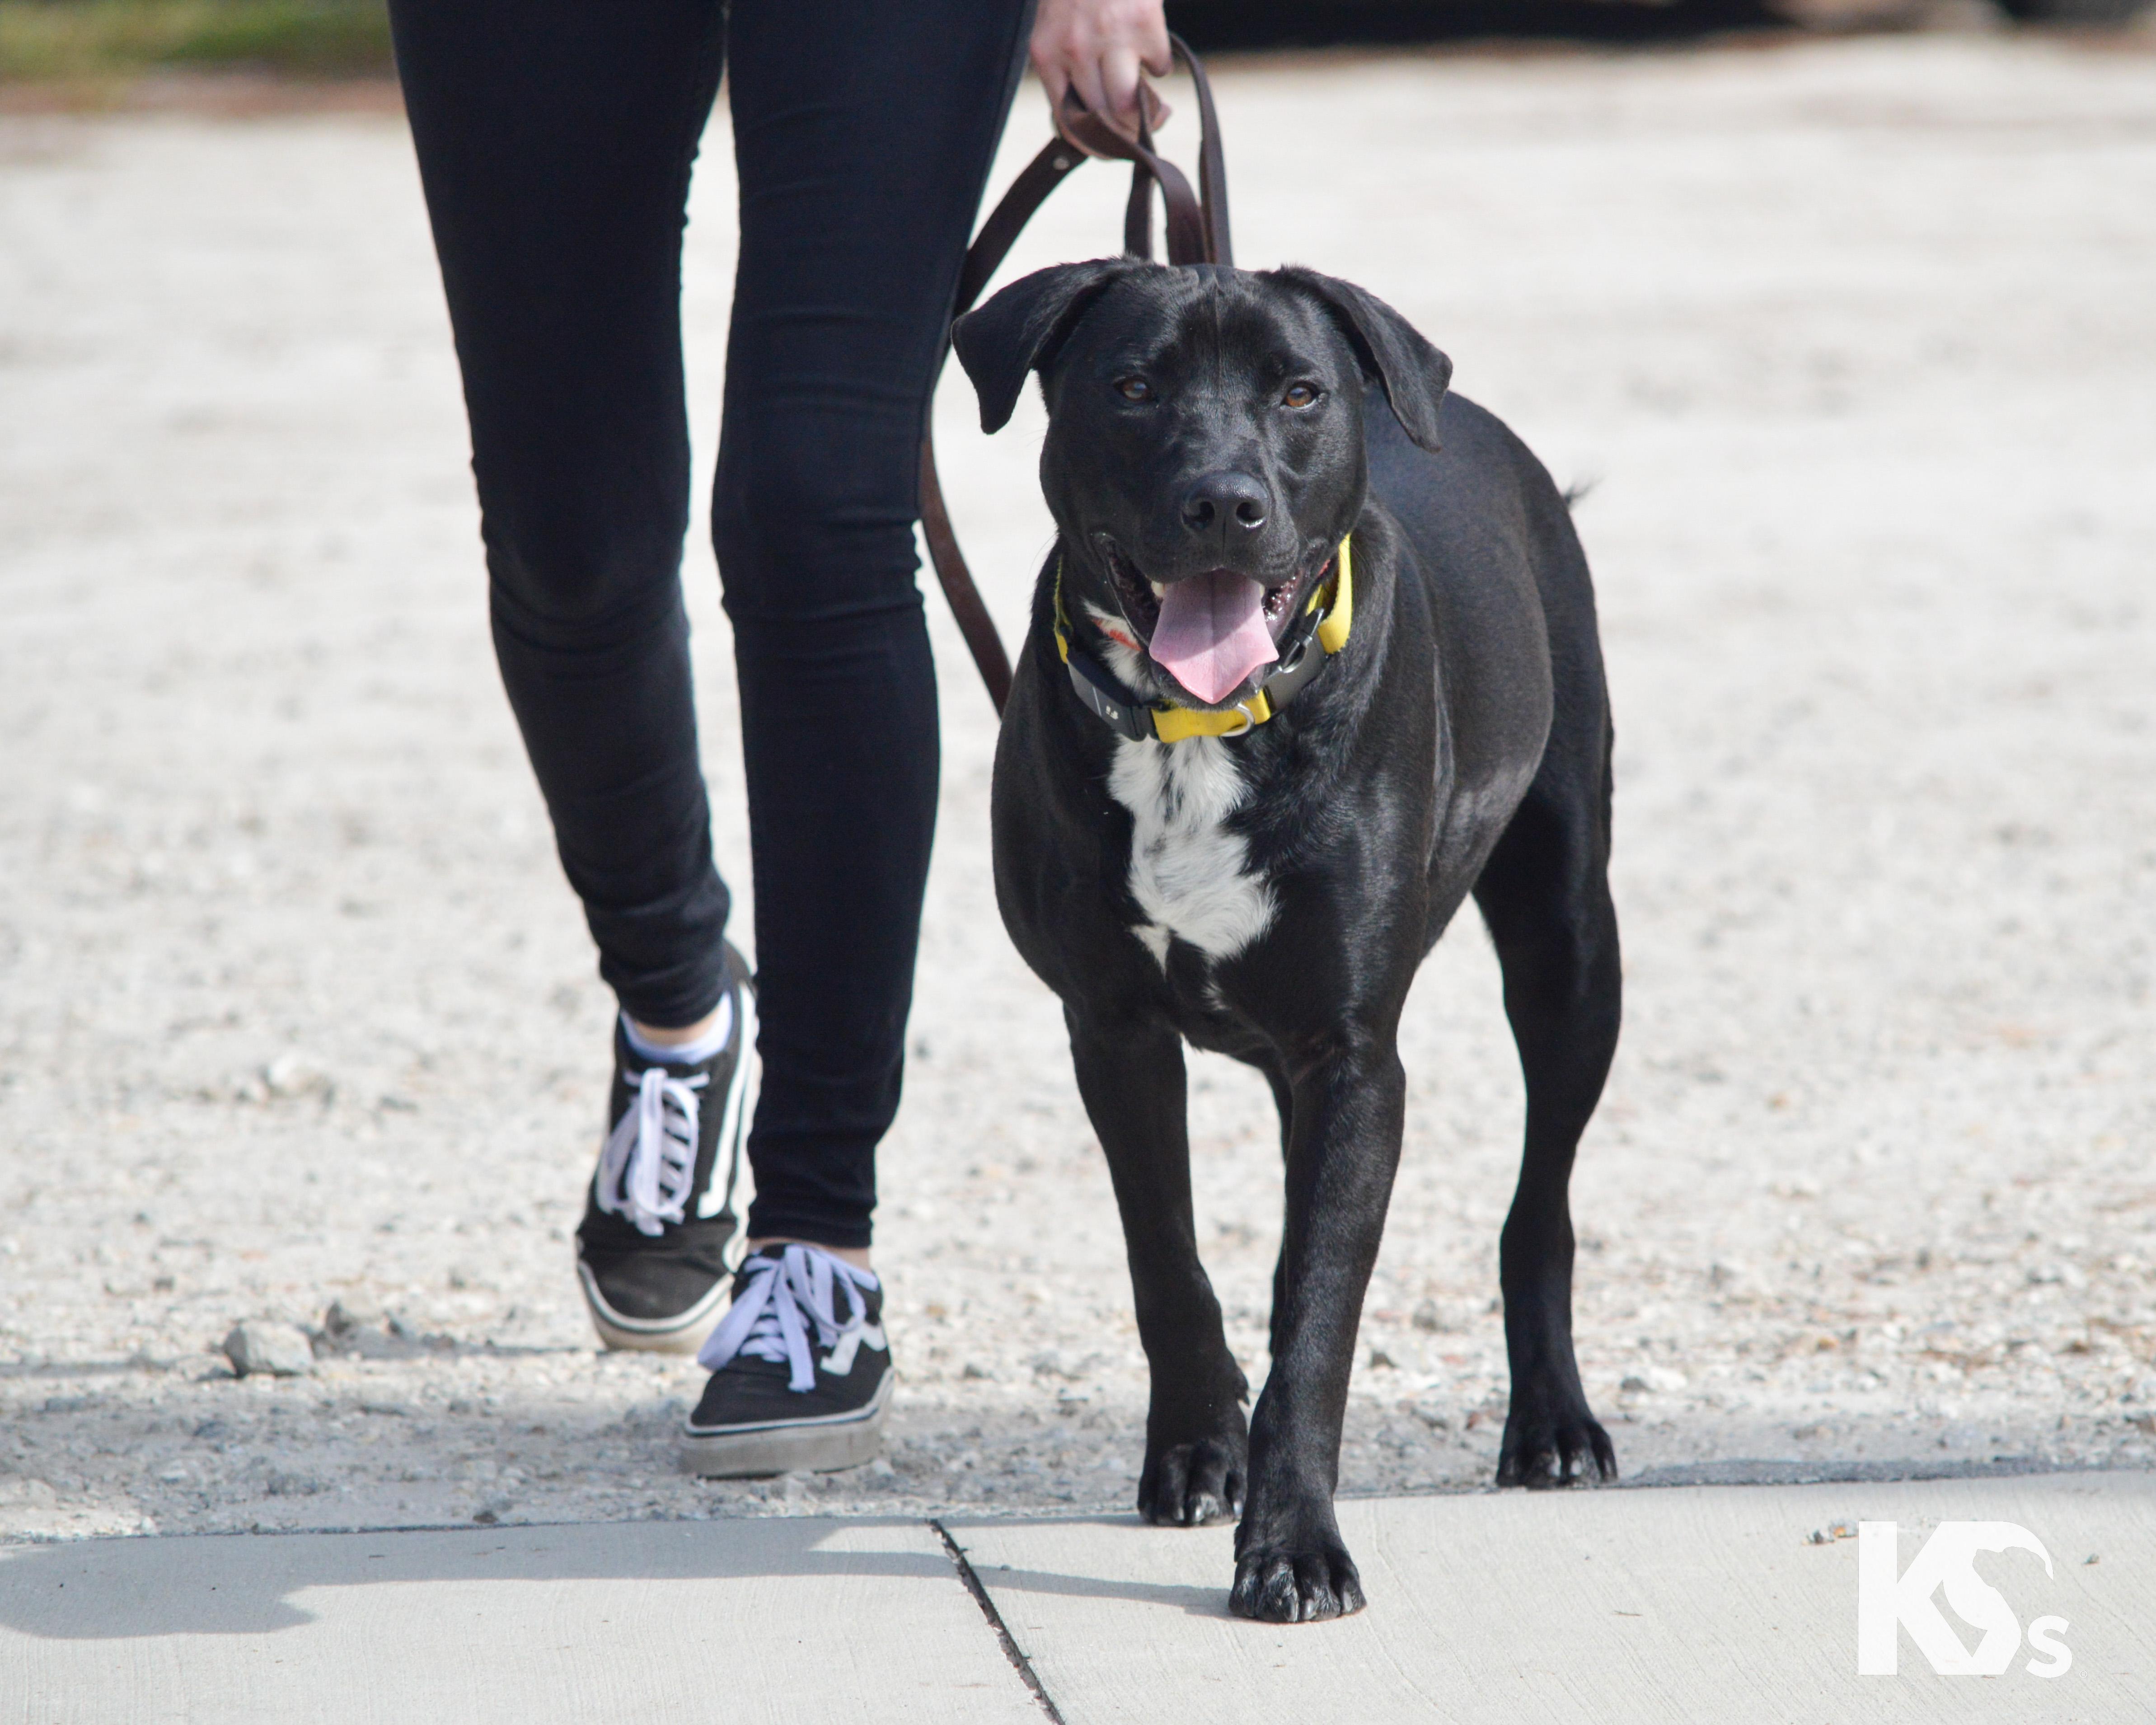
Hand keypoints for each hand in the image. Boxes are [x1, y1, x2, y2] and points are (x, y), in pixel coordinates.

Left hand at [1029, 0, 1171, 152]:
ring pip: (1132, 104)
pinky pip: (1160, 68)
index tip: (1111, 151)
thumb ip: (1065, 71)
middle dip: (1127, 132)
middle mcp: (1075, 49)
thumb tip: (1094, 122)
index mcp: (1047, 55)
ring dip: (1149, 111)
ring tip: (1154, 105)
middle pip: (1104, 119)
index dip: (1094, 146)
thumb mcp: (1055, 30)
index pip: (1069, 122)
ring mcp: (1110, 37)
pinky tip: (1149, 48)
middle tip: (1140, 129)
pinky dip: (1159, 65)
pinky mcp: (1144, 24)